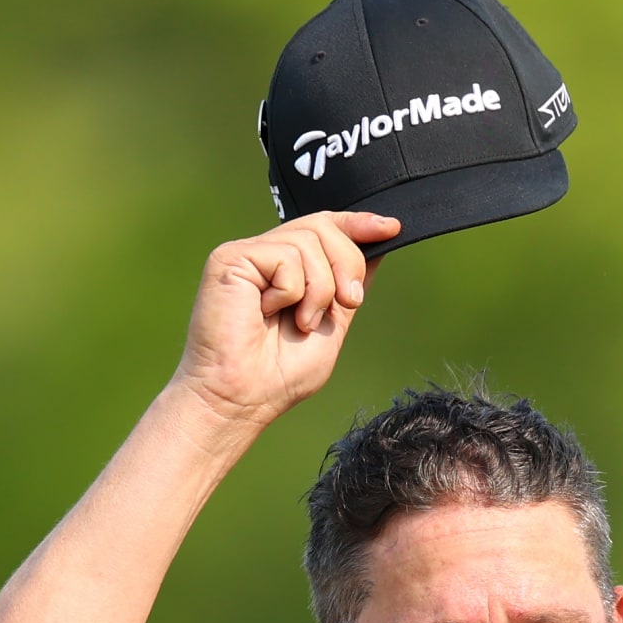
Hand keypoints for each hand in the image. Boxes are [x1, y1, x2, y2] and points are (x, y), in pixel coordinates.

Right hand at [171, 212, 400, 435]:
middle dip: (348, 264)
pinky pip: (285, 256)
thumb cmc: (279, 376)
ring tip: (300, 323)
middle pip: (324, 226)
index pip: (326, 227)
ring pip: (308, 241)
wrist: (242, 399)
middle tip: (347, 303)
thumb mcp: (331, 326)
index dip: (358, 224)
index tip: (391, 228)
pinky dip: (291, 292)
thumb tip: (377, 248)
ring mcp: (248, 255)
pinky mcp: (230, 259)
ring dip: (320, 289)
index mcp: (289, 270)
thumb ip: (348, 287)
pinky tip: (267, 313)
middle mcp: (267, 256)